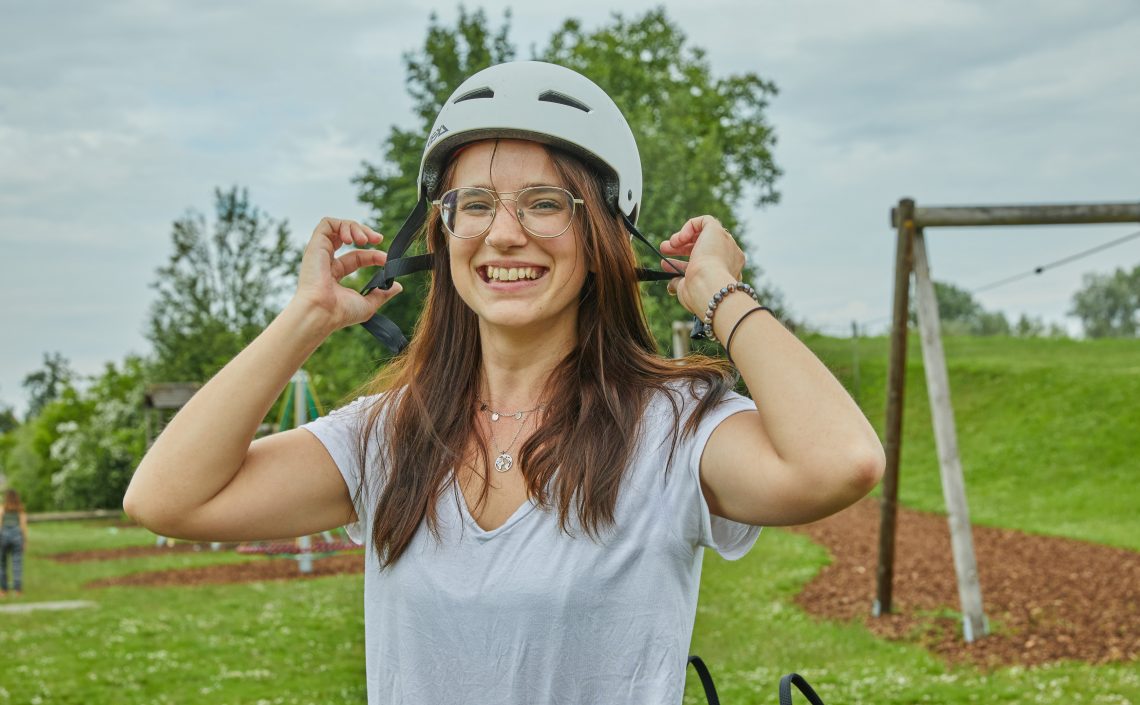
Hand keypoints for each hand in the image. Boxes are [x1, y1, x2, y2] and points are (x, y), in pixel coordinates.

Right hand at [290, 217, 402, 331]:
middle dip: (365, 232)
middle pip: (347, 237)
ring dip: (356, 227)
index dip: (373, 255)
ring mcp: (319, 252)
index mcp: (335, 275)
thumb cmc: (339, 312)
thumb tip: (398, 287)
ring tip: (365, 240)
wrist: (321, 312)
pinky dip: (343, 225)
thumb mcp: (368, 304)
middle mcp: (326, 262)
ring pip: (338, 227)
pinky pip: (327, 223)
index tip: (386, 260)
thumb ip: (382, 294)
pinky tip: (352, 239)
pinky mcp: (315, 245)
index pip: (357, 257)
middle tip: (378, 239)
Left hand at [658, 215, 745, 315]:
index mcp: (727, 272)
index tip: (668, 266)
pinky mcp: (719, 231)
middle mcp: (731, 256)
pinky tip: (679, 239)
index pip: (707, 262)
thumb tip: (672, 286)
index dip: (685, 262)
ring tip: (665, 246)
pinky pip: (705, 221)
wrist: (709, 285)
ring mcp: (727, 243)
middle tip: (665, 251)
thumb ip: (681, 284)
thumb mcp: (688, 290)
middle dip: (682, 248)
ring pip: (705, 233)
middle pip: (706, 246)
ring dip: (683, 238)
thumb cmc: (700, 292)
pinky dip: (690, 226)